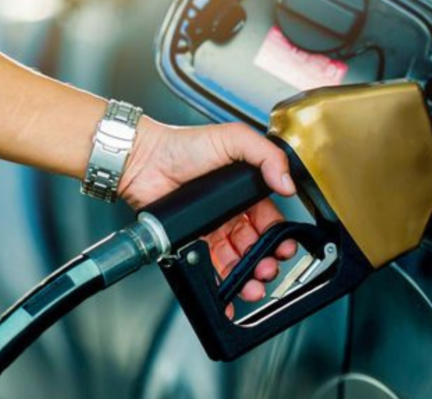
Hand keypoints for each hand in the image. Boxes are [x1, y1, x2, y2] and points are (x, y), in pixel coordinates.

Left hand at [118, 118, 297, 305]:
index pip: (270, 220)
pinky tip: (231, 293)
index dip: (280, 236)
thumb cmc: (184, 145)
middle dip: (267, 261)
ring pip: (237, 260)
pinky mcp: (193, 241)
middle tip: (268, 269)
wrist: (144, 160)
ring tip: (253, 285)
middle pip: (257, 244)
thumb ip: (267, 155)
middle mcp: (231, 211)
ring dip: (249, 276)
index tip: (285, 247)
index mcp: (245, 189)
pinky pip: (211, 267)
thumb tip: (287, 182)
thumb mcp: (234, 138)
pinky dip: (223, 284)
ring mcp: (213, 228)